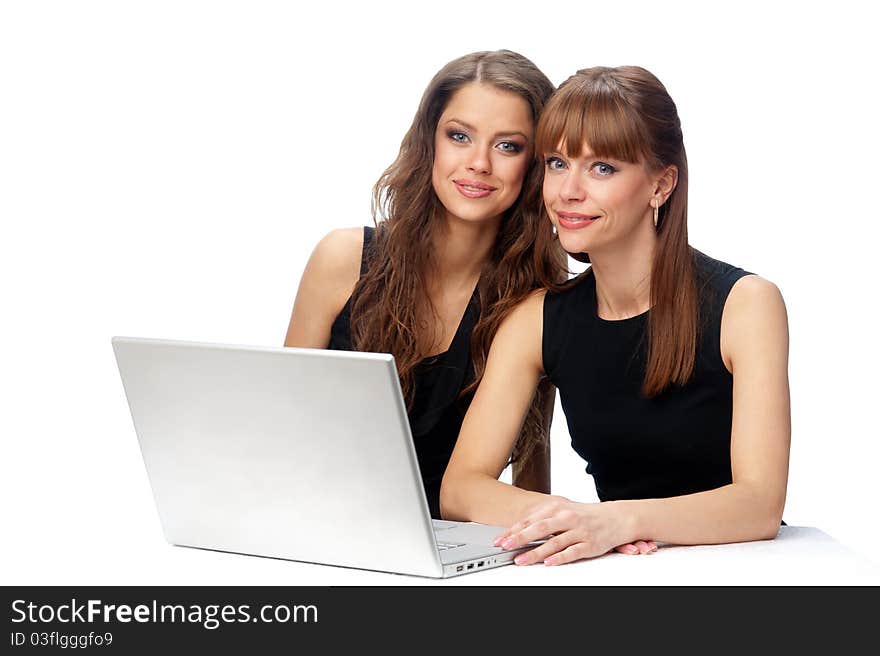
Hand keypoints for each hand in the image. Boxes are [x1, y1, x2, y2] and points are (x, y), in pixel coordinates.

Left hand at [493, 497, 652, 564]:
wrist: (616, 517)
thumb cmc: (584, 516)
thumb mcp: (562, 512)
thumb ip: (542, 520)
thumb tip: (518, 531)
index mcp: (557, 508)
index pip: (530, 520)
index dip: (513, 531)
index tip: (499, 540)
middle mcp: (567, 518)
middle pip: (539, 528)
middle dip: (519, 538)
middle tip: (504, 547)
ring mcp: (578, 531)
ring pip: (553, 542)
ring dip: (535, 552)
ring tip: (521, 560)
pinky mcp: (589, 544)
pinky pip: (572, 552)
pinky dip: (559, 558)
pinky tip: (548, 563)